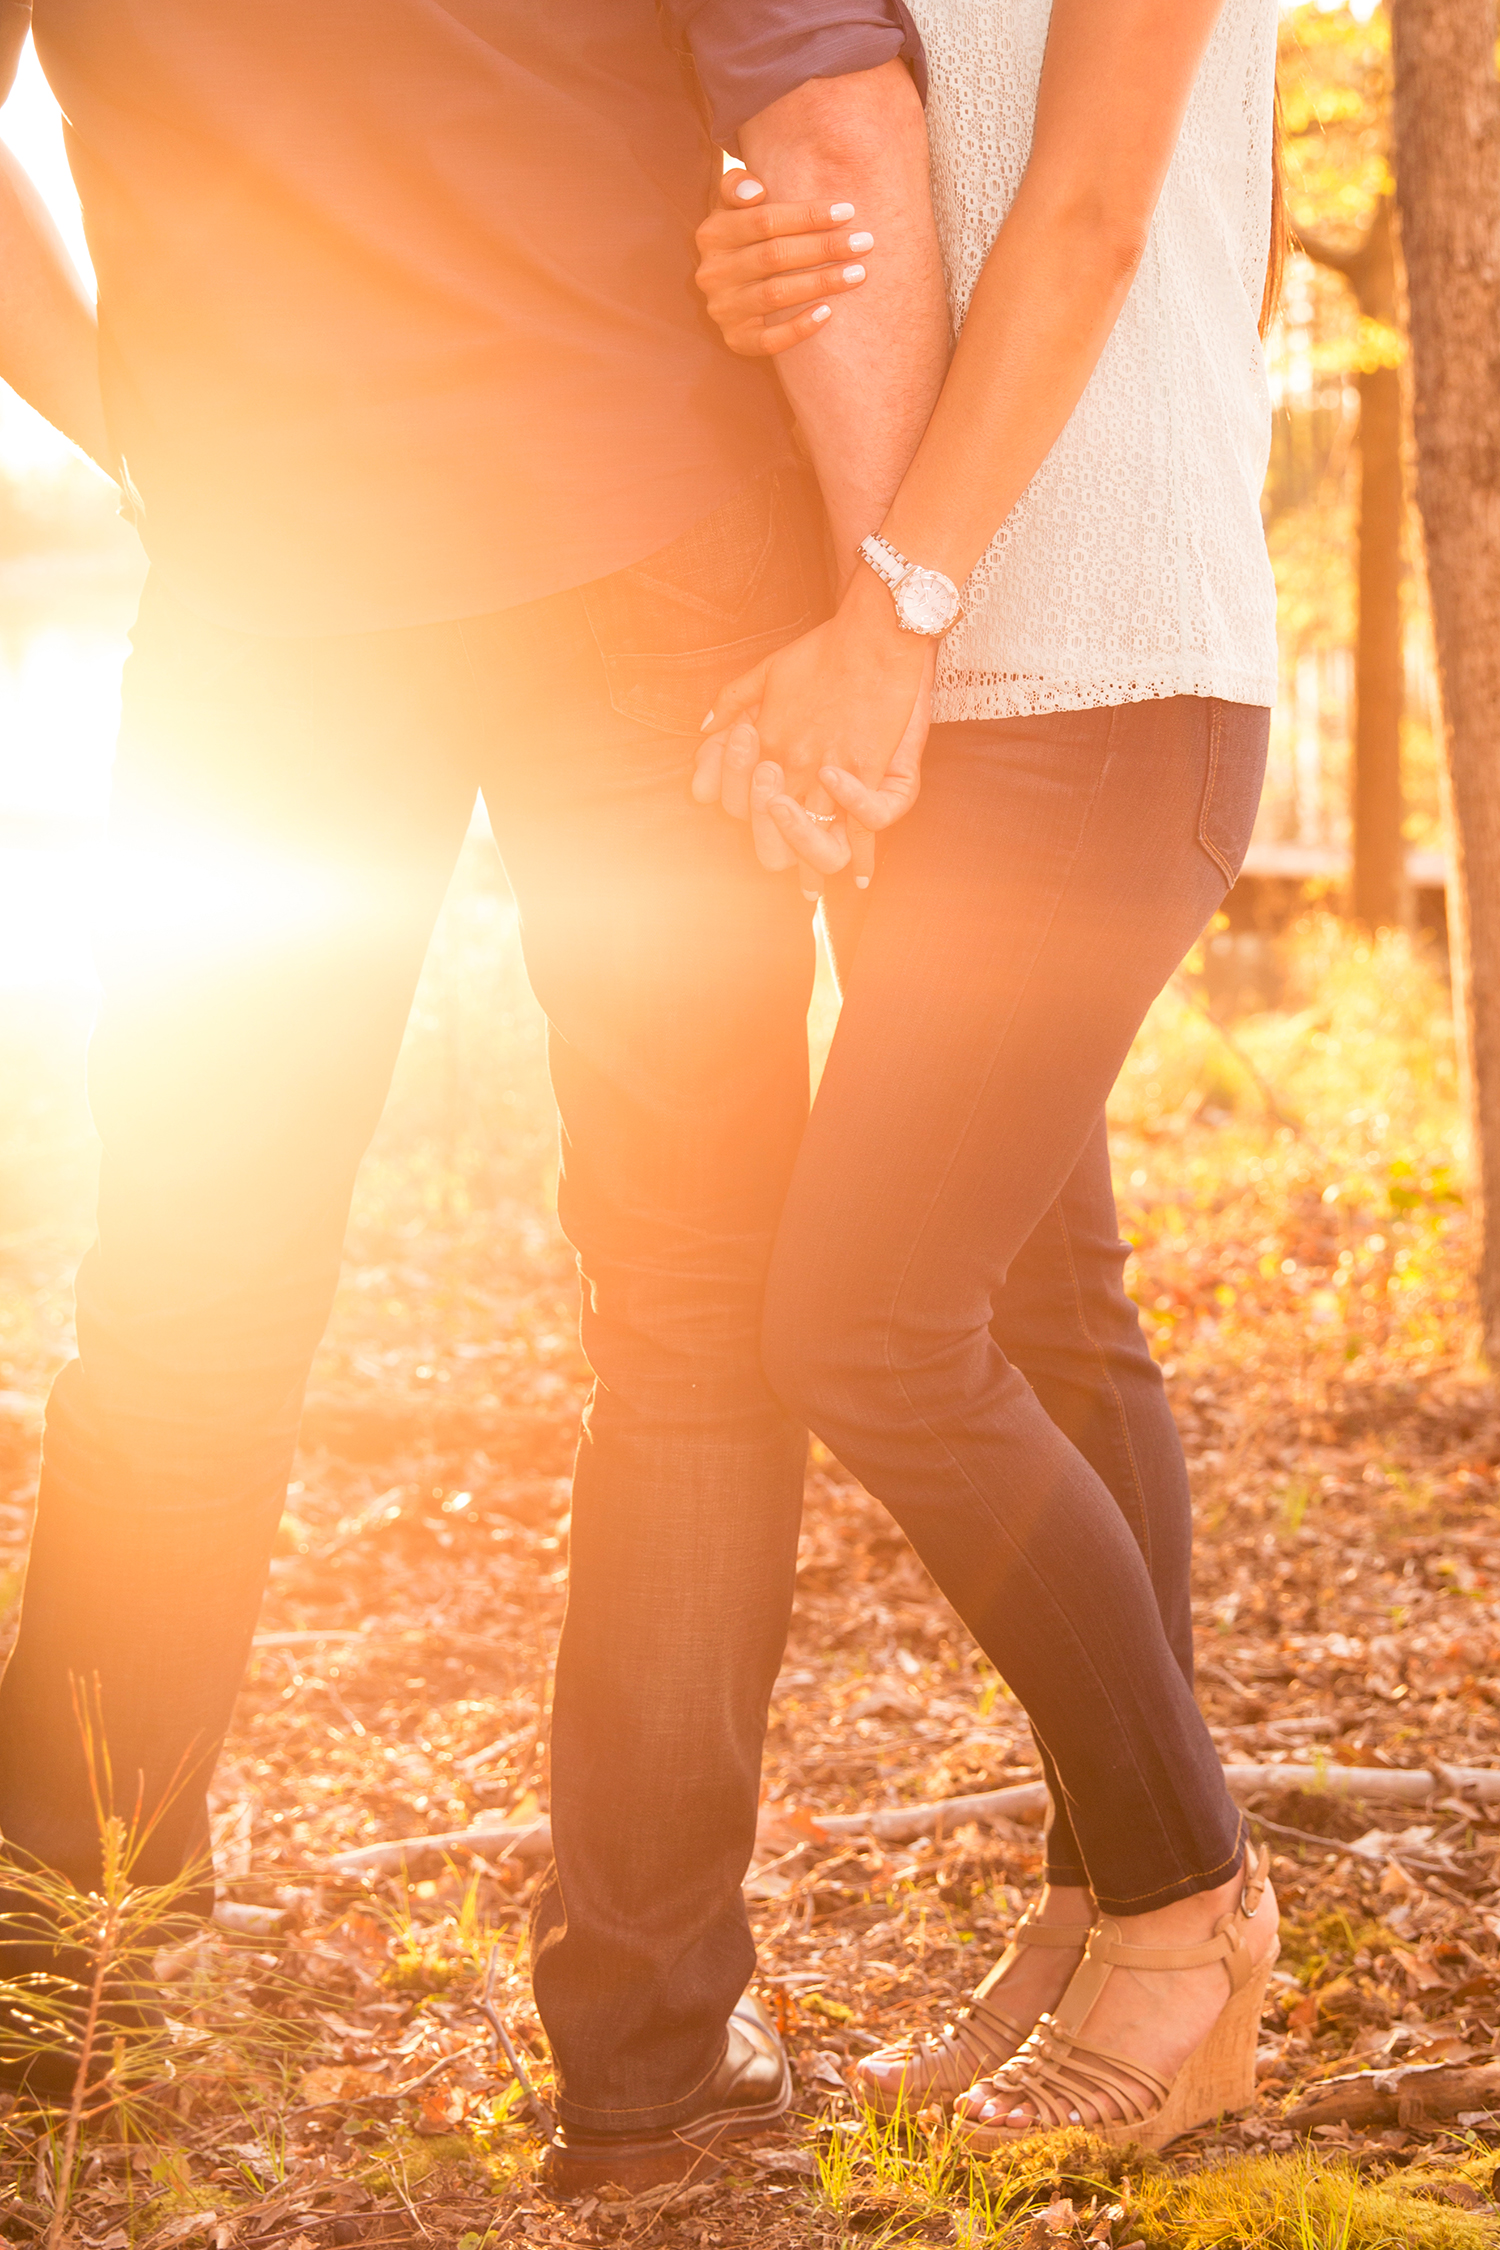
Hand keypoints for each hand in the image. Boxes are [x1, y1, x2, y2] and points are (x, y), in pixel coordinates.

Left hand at [693, 576, 934, 884]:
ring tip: (814, 887)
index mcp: (766, 743)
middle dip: (778, 851)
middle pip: (772, 831)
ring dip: (813, 863)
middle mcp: (793, 765)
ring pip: (815, 838)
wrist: (876, 634)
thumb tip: (704, 729)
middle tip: (787, 869)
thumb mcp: (768, 670)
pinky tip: (859, 878)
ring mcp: (831, 772)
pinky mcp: (869, 773)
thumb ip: (733, 701)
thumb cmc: (825, 650)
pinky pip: (864, 828)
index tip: (760, 836)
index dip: (746, 823)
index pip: (737, 801)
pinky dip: (861, 858)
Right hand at [694, 167, 875, 357]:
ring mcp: (723, 309)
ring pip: (776, 295)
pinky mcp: (736, 340)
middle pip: (774, 256)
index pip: (763, 221)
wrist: (728, 287)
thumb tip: (756, 192)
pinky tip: (828, 312)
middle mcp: (713, 273)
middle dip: (823, 248)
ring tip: (858, 273)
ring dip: (821, 283)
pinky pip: (769, 341)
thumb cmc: (745, 236)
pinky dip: (799, 328)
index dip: (807, 216)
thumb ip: (737, 185)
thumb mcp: (733, 205)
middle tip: (864, 243)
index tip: (847, 212)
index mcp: (713, 234)